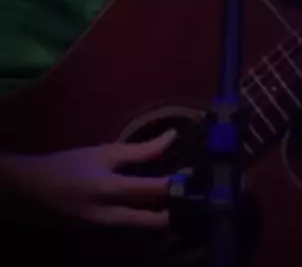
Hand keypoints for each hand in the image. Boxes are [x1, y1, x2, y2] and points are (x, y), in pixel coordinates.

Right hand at [2, 129, 177, 227]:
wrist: (38, 187)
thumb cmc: (72, 163)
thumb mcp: (105, 152)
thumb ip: (140, 150)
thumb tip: (171, 138)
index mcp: (111, 189)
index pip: (153, 190)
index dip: (176, 183)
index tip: (193, 172)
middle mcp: (110, 215)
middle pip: (153, 219)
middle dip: (175, 208)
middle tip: (191, 194)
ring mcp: (106, 228)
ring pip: (143, 227)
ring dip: (162, 214)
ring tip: (176, 198)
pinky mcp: (102, 233)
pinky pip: (131, 227)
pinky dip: (146, 218)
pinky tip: (154, 205)